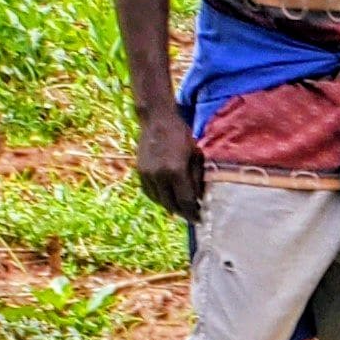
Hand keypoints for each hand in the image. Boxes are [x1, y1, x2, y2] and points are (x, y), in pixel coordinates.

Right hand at [131, 105, 204, 222]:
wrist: (157, 120)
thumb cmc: (181, 135)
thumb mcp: (196, 155)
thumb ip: (197, 179)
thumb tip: (199, 199)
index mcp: (176, 171)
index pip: (186, 201)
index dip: (193, 213)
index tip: (200, 219)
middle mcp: (159, 175)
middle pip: (171, 204)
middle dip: (183, 213)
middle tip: (192, 217)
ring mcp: (147, 174)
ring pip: (159, 200)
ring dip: (170, 207)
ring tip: (181, 209)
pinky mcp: (139, 171)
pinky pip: (149, 192)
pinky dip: (159, 198)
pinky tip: (167, 199)